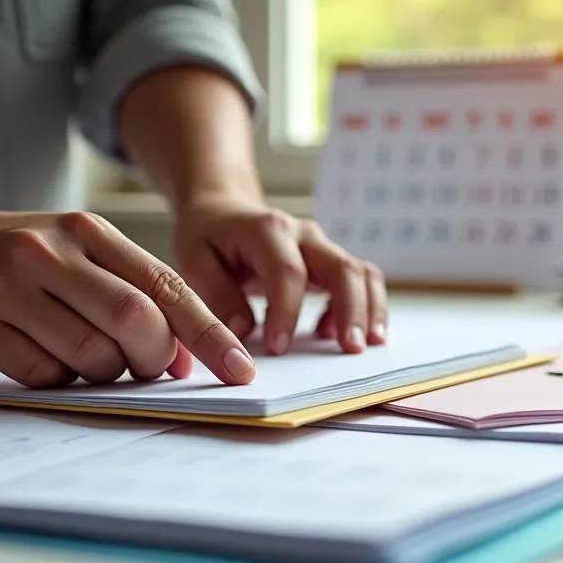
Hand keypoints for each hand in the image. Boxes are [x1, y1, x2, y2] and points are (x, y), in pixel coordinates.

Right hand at [0, 208, 256, 388]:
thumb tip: (186, 356)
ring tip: (79, 357)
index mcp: (88, 231)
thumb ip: (130, 291)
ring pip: (88, 354)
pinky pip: (38, 372)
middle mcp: (50, 251)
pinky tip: (35, 356)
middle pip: (135, 321)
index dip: (208, 333)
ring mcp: (7, 284)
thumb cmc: (14, 256)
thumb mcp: (75, 251)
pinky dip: (52, 379)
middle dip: (154, 360)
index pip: (166, 287)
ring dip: (99, 373)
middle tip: (148, 370)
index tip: (239, 370)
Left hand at [173, 198, 387, 355]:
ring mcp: (321, 248)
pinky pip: (360, 282)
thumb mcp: (193, 261)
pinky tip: (335, 337)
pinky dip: (362, 309)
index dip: (287, 312)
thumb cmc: (208, 238)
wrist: (222, 213)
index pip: (288, 272)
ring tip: (365, 346)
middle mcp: (303, 235)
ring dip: (369, 310)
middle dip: (351, 309)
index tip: (278, 349)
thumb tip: (244, 331)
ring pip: (361, 273)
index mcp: (267, 230)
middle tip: (350, 349)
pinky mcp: (329, 264)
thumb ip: (216, 295)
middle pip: (342, 267)